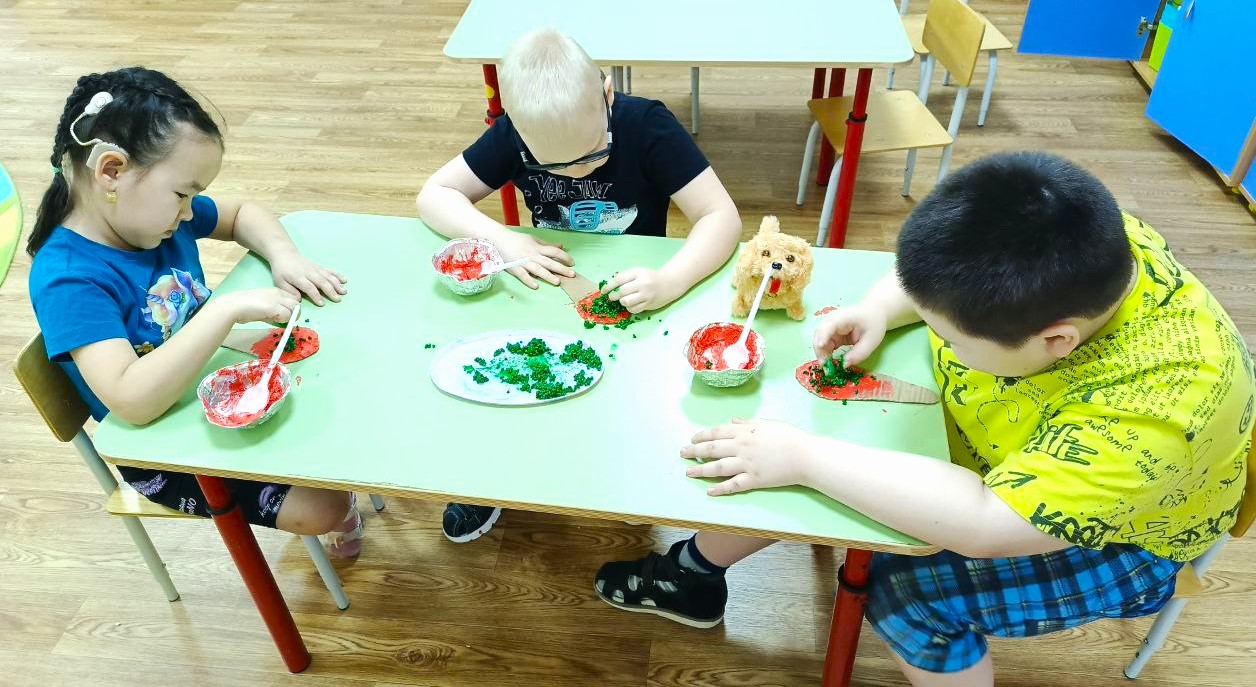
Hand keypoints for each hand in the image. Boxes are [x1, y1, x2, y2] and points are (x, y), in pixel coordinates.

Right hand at [213, 288, 299, 324]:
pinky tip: (273, 319)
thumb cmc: (245, 307)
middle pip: (297, 302)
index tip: (284, 314)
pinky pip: (287, 315)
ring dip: (289, 316)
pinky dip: (283, 320)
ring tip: (277, 319)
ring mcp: (276, 299)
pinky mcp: (273, 307)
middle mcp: (278, 293)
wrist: (233, 306)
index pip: (293, 298)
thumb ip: (274, 312)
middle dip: (294, 312)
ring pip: (295, 308)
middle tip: (284, 319)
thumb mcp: (263, 307)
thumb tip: (283, 320)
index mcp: (275, 291)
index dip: (291, 307)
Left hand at [269, 251, 346, 305]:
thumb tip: (299, 300)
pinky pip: (330, 271)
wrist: (285, 254)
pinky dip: (338, 275)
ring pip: (328, 276)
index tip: (322, 304)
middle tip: (338, 299)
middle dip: (331, 291)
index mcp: (298, 277)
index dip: (316, 296)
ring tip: (344, 292)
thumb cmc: (282, 271)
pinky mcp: (319, 267)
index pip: (309, 287)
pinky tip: (344, 280)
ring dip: (337, 284)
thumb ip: (289, 291)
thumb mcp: (280, 282)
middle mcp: (309, 272)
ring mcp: (316, 269)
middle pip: (322, 282)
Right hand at [494, 231, 575, 288]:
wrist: (501, 239)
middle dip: (561, 269)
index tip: (572, 263)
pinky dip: (529, 280)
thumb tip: (561, 246)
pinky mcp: (515, 268)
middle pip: (549, 262)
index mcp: (538, 248)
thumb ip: (547, 244)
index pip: (554, 252)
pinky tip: (536, 286)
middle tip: (572, 275)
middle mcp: (532, 255)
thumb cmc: (518, 240)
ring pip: (538, 269)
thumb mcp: (534, 239)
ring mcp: (524, 262)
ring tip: (557, 282)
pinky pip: (523, 275)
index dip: (565, 257)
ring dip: (548, 276)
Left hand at [602, 267, 682, 313]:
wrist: (669, 284)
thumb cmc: (650, 277)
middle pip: (622, 291)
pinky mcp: (649, 304)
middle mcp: (643, 283)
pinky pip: (633, 309)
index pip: (619, 279)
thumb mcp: (639, 272)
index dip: (609, 286)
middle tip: (612, 297)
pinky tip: (632, 304)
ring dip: (622, 302)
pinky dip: (629, 308)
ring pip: (627, 302)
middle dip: (614, 296)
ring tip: (624, 300)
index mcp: (638, 273)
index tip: (603, 291)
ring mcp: (646, 295)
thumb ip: (626, 277)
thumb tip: (610, 286)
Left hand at [681, 418, 819, 495]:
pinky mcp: (753, 480)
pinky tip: (709, 491)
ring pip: (717, 468)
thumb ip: (747, 422)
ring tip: (688, 472)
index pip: (716, 432)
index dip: (702, 436)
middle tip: (683, 454)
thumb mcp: (767, 423)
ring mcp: (746, 464)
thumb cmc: (788, 436)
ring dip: (700, 470)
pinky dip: (719, 489)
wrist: (804, 456)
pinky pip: (732, 485)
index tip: (692, 439)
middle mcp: (740, 447)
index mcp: (744, 432)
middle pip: (711, 449)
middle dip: (694, 451)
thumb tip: (732, 420)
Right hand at [812, 304, 887, 367]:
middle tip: (825, 365)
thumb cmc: (874, 324)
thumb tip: (844, 365)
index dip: (823, 335)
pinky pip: (824, 344)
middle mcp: (833, 321)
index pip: (830, 325)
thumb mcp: (871, 340)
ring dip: (821, 354)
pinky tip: (829, 362)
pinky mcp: (831, 334)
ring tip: (828, 367)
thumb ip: (859, 353)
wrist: (874, 314)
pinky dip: (825, 354)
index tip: (821, 346)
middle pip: (820, 333)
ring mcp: (830, 327)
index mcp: (844, 317)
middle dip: (820, 349)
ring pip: (819, 340)